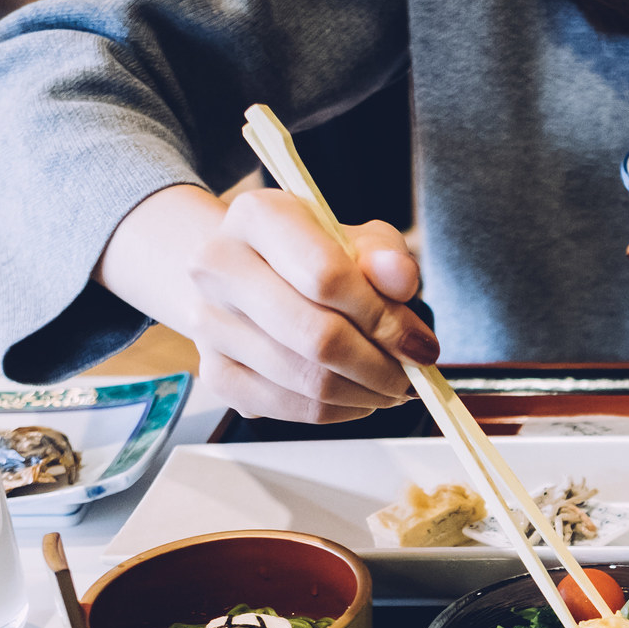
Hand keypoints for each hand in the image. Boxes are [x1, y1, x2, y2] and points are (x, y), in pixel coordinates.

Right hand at [97, 185, 439, 422]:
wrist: (243, 275)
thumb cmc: (307, 254)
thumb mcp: (354, 238)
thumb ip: (385, 254)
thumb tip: (400, 279)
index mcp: (256, 216)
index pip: (326, 276)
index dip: (383, 318)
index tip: (419, 343)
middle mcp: (218, 267)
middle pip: (317, 338)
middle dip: (380, 366)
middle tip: (411, 375)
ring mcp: (209, 324)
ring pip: (307, 382)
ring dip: (365, 393)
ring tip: (390, 386)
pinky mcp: (214, 373)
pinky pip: (289, 408)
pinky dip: (336, 411)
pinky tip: (357, 396)